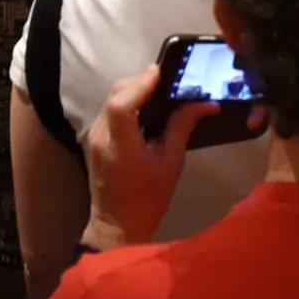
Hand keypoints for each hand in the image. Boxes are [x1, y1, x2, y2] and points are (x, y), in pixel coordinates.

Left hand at [81, 66, 214, 250]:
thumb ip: (182, 129)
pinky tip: (145, 105)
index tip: (160, 71)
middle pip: (114, 95)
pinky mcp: (95, 139)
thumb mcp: (170, 165)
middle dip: (139, 82)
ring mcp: (94, 137)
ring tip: (159, 88)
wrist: (116, 226)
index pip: (122, 105)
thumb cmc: (148, 200)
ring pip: (110, 100)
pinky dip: (126, 101)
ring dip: (132, 90)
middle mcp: (101, 136)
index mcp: (120, 146)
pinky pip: (109, 110)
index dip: (140, 84)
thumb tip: (205, 104)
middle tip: (166, 78)